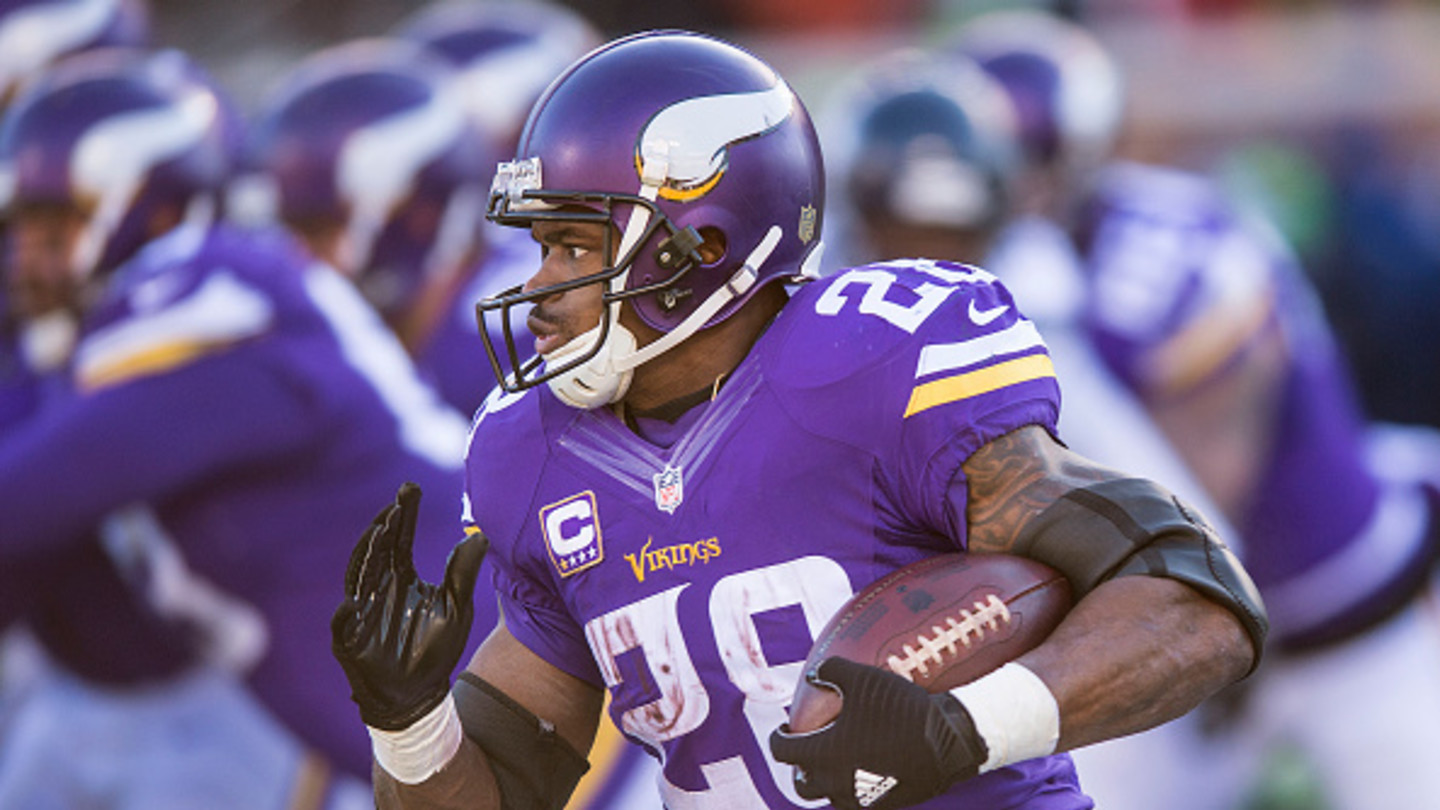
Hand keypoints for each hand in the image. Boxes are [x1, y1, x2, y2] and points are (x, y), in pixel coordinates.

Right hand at [331, 482, 488, 730]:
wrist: (419, 695)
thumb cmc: (436, 649)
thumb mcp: (457, 607)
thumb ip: (463, 572)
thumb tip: (479, 535)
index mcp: (400, 576)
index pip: (398, 538)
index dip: (402, 513)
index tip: (409, 487)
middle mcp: (377, 588)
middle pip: (376, 550)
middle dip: (384, 526)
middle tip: (396, 505)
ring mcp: (361, 612)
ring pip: (358, 577)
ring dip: (367, 556)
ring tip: (382, 533)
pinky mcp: (350, 640)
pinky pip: (344, 623)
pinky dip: (348, 611)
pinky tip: (354, 600)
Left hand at [769, 658, 986, 809]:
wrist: (947, 744)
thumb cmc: (900, 710)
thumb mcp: (863, 679)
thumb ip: (831, 671)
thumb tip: (813, 674)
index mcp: (823, 755)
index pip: (783, 751)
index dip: (779, 738)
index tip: (784, 728)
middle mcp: (836, 783)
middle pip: (803, 785)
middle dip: (800, 767)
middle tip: (808, 748)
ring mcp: (861, 799)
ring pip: (831, 795)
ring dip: (826, 779)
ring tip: (835, 758)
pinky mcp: (883, 804)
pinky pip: (857, 799)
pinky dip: (852, 785)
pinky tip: (864, 764)